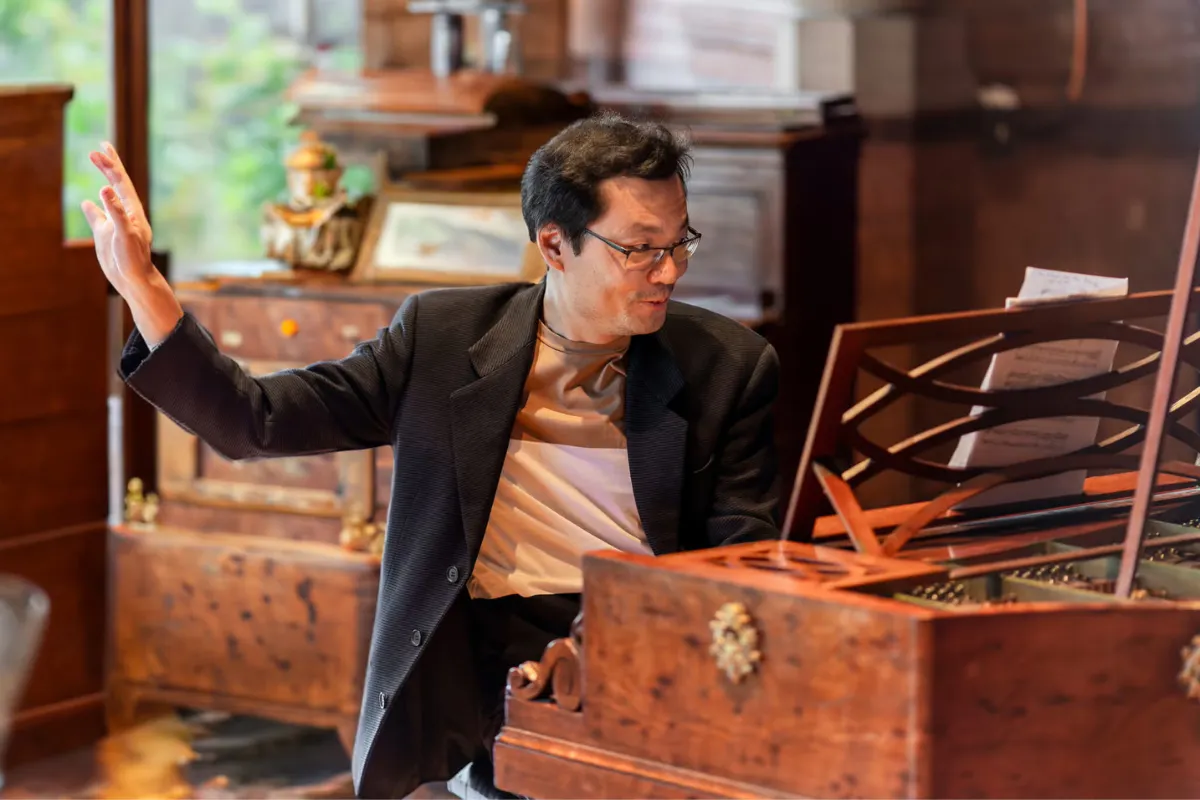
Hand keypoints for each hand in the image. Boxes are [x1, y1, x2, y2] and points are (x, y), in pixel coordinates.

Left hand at [83, 143, 181, 344]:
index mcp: (127, 213)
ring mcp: (132, 224)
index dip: (110, 166)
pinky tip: (104, 190)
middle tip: (98, 148)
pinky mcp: (127, 236)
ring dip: (113, 176)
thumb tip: (86, 202)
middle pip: (122, 184)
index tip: (101, 148)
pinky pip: (121, 218)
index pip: (118, 184)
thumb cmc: (121, 259)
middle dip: (110, 165)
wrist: (133, 281)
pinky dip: (113, 204)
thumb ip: (97, 216)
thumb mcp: (104, 233)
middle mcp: (133, 214)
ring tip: (102, 159)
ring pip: (123, 196)